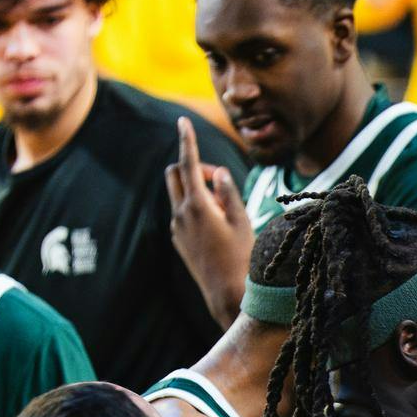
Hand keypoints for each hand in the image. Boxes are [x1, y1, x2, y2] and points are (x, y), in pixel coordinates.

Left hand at [166, 115, 254, 328]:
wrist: (228, 295)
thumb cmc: (242, 258)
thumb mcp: (242, 221)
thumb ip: (228, 192)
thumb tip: (216, 172)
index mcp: (197, 206)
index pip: (188, 163)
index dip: (187, 140)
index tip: (183, 121)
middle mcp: (180, 215)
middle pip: (174, 174)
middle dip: (192, 167)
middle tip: (216, 180)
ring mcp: (176, 229)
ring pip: (178, 194)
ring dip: (195, 189)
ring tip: (223, 209)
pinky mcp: (178, 240)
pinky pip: (182, 212)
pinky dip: (195, 207)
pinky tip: (217, 226)